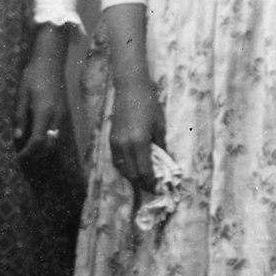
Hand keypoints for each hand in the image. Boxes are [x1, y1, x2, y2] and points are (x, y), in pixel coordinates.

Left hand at [15, 24, 71, 163]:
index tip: (19, 157)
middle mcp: (56, 117)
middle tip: (24, 157)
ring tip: (31, 150)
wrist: (51, 62)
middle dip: (38, 154)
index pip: (38, 141)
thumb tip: (18, 137)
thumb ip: (20, 117)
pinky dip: (50, 141)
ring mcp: (63, 115)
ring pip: (56, 141)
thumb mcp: (22, 95)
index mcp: (44, 112)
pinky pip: (59, 133)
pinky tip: (40, 138)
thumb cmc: (33, 76)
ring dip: (45, 149)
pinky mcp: (65, 113)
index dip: (29, 152)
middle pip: (50, 145)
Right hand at [109, 76, 165, 191]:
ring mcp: (116, 142)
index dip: (151, 183)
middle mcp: (125, 145)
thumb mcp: (160, 126)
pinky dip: (124, 167)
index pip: (144, 171)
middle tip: (152, 185)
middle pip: (132, 174)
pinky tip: (132, 166)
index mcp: (139, 142)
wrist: (130, 88)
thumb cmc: (149, 104)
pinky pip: (116, 160)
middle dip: (142, 183)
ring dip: (132, 176)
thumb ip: (161, 147)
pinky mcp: (111, 139)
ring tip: (143, 177)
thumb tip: (164, 163)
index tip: (158, 187)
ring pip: (122, 169)